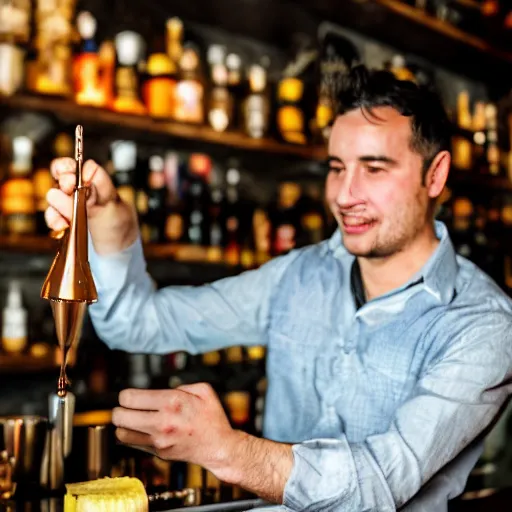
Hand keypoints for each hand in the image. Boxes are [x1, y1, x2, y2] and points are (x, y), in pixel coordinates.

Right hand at [45, 158, 138, 254]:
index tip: (70, 178)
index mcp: (91, 182)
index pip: (70, 167)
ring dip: (57, 206)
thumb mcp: (114, 202)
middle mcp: (77, 192)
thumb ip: (102, 184)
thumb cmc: (119, 223)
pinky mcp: (64, 223)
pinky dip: (55, 221)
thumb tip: (89, 166)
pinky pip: (52, 218)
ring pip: (52, 200)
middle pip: (58, 181)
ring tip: (67, 214)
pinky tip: (62, 226)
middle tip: (68, 191)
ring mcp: (69, 208)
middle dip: (62, 186)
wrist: (119, 249)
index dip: (66, 168)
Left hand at [112, 383, 238, 476]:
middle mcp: (162, 421)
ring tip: (130, 420)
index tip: (130, 396)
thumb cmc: (212, 417)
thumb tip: (163, 389)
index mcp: (172, 402)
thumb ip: (182, 385)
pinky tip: (139, 430)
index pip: (130, 398)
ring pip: (122, 433)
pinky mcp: (159, 452)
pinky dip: (131, 436)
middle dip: (119, 409)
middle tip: (125, 408)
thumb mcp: (203, 390)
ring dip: (123, 425)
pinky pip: (133, 444)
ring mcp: (159, 440)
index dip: (125, 395)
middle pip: (120, 416)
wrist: (219, 447)